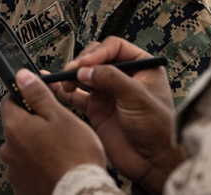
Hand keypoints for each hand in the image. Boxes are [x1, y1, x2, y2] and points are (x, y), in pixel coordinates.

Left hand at [0, 69, 105, 194]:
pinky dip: (38, 166)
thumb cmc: (76, 157)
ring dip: (36, 146)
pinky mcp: (21, 186)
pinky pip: (27, 169)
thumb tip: (21, 76)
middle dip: (33, 124)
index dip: (25, 96)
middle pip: (17, 126)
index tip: (39, 100)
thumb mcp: (61, 117)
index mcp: (15, 126)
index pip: (9, 100)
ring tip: (60, 152)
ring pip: (22, 148)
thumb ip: (38, 95)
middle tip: (57, 129)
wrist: (81, 194)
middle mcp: (9, 148)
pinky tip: (55, 167)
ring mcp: (14, 169)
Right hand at [55, 37, 182, 194]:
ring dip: (71, 75)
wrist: (153, 163)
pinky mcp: (96, 108)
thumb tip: (86, 69)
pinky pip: (75, 94)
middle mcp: (123, 76)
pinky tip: (52, 84)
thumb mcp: (137, 98)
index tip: (87, 63)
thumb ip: (112, 79)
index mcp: (141, 67)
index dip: (98, 52)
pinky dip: (62, 90)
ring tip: (64, 81)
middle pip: (96, 58)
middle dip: (82, 63)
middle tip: (73, 72)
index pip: (114, 47)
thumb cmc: (159, 130)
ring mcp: (108, 92)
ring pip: (84, 74)